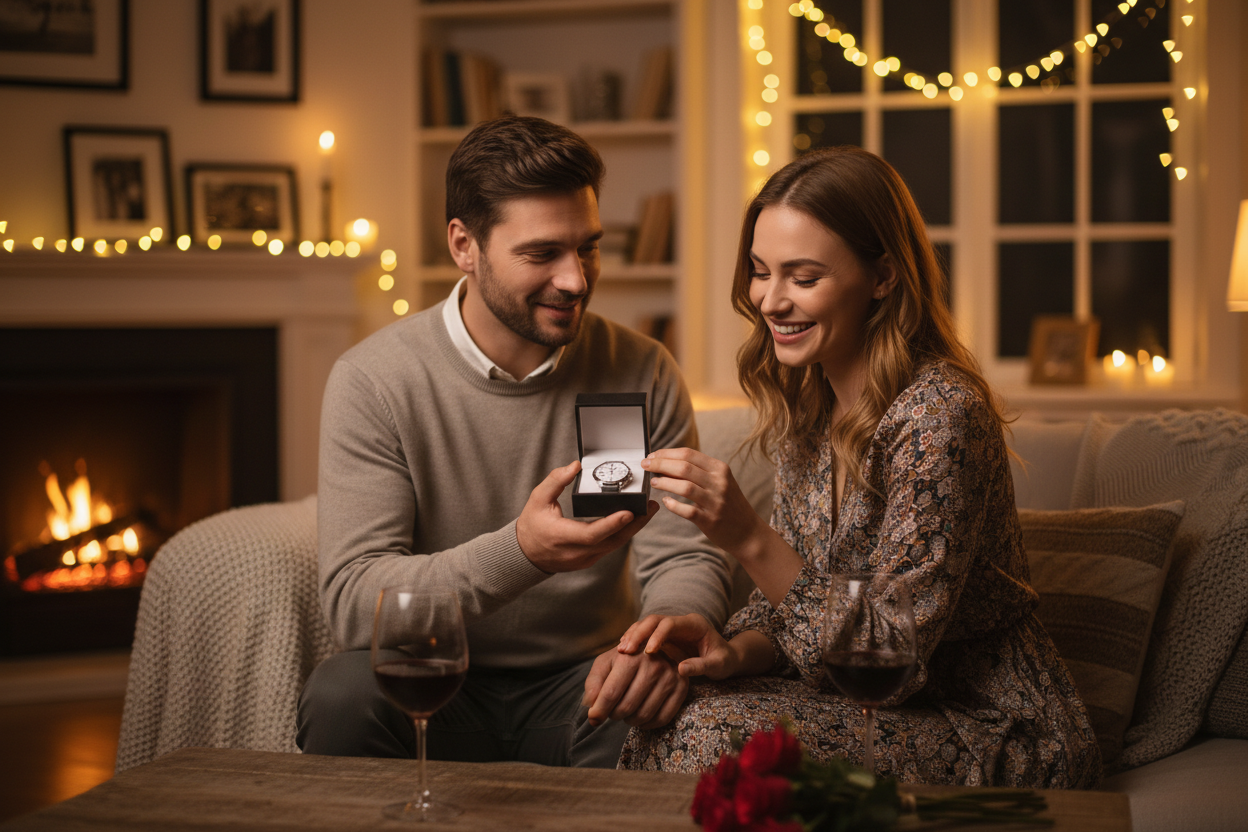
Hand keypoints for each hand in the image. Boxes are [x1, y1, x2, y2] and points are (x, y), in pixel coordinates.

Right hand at [516, 460, 657, 572]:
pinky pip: (611, 547)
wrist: (525, 554)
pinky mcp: (590, 560)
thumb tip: (575, 466)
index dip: (611, 524)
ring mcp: (585, 559)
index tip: (629, 512)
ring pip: (615, 545)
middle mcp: (576, 552)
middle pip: (612, 541)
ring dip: (633, 529)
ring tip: (649, 511)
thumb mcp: (538, 499)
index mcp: (562, 536)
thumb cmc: (532, 525)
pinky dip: (623, 533)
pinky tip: (634, 520)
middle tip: (651, 507)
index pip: (591, 534)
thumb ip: (555, 481)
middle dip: (635, 525)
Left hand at [582, 646, 689, 729]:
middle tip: (612, 711)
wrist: (655, 647)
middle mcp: (653, 665)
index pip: (611, 694)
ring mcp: (669, 677)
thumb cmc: (625, 658)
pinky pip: (662, 719)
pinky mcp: (681, 688)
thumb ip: (593, 683)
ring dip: (629, 720)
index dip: (599, 711)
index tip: (593, 719)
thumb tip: (591, 708)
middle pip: (626, 707)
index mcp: (630, 657)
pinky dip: (647, 724)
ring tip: (625, 711)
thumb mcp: (605, 663)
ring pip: (643, 715)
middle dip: (614, 714)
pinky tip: (640, 717)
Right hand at [618, 613, 739, 679]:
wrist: (726, 658)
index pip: (670, 623)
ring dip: (632, 636)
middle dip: (638, 633)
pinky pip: (645, 634)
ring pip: (646, 625)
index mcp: (694, 624)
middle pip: (653, 620)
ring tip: (620, 651)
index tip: (648, 652)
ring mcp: (671, 628)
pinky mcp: (664, 637)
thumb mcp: (718, 665)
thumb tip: (680, 669)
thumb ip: (701, 666)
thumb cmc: (724, 661)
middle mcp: (680, 622)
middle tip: (625, 650)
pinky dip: (634, 640)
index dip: (657, 635)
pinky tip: (623, 652)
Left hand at [640, 448, 765, 554]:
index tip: (652, 455)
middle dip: (660, 464)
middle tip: (646, 465)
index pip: (688, 454)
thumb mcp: (720, 481)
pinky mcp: (710, 520)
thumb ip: (699, 471)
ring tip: (654, 482)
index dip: (666, 453)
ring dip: (664, 482)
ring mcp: (715, 502)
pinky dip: (673, 504)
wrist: (748, 532)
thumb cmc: (729, 504)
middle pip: (683, 467)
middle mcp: (719, 483)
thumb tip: (667, 463)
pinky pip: (686, 510)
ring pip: (684, 486)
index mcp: (720, 469)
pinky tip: (665, 501)